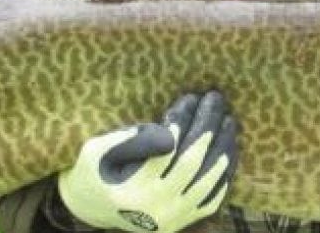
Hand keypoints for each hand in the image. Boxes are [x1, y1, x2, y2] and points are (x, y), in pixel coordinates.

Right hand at [58, 91, 239, 232]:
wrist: (90, 210)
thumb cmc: (92, 173)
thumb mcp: (97, 151)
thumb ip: (129, 140)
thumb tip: (169, 131)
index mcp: (132, 191)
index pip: (166, 151)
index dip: (181, 123)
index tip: (190, 99)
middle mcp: (155, 210)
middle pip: (191, 164)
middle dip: (206, 128)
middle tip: (215, 101)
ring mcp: (170, 220)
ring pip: (207, 183)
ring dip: (222, 151)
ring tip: (229, 123)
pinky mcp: (179, 224)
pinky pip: (210, 202)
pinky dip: (222, 179)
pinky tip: (228, 156)